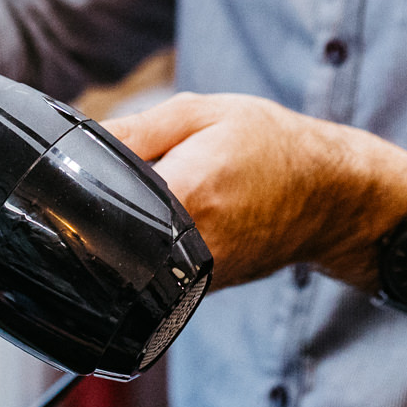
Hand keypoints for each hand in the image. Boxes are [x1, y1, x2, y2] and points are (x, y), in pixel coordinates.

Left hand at [103, 93, 406, 288]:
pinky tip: (181, 217)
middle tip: (147, 174)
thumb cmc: (271, 147)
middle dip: (109, 206)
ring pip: (131, 257)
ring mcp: (197, 277)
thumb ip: (135, 129)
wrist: (329, 196)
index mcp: (187, 193)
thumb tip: (77, 143)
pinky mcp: (200, 292)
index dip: (81, 189)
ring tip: (172, 192)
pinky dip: (155, 243)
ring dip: (134, 225)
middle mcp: (191, 247)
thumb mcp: (203, 114)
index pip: (104, 204)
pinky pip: (154, 270)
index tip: (81, 173)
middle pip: (112, 236)